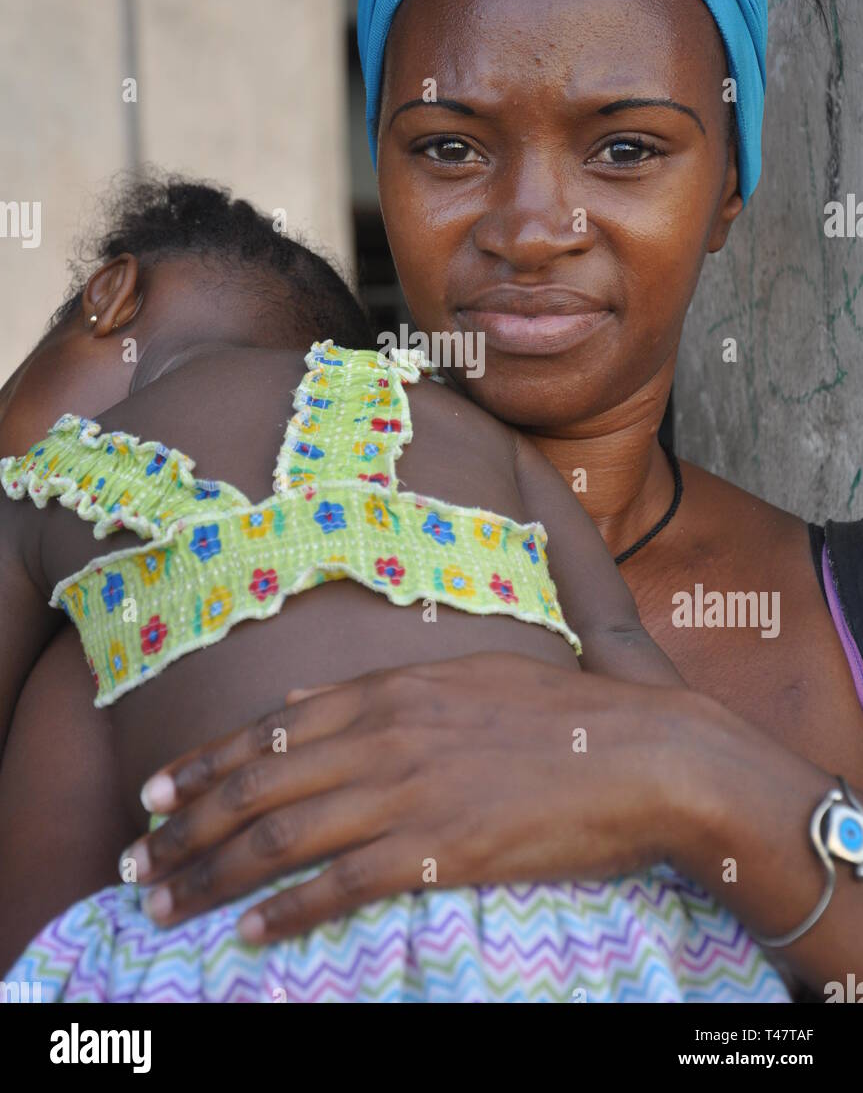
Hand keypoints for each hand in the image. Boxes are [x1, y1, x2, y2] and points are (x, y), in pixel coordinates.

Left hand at [124, 652, 699, 941]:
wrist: (643, 755)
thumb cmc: (561, 714)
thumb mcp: (463, 675)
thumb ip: (376, 690)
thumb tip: (297, 704)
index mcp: (390, 690)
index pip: (269, 731)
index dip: (202, 765)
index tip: (155, 793)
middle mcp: (385, 735)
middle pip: (258, 786)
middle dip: (184, 826)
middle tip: (137, 861)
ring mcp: (409, 792)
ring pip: (281, 836)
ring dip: (213, 873)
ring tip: (167, 902)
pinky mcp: (439, 851)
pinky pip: (340, 886)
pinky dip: (285, 912)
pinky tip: (250, 933)